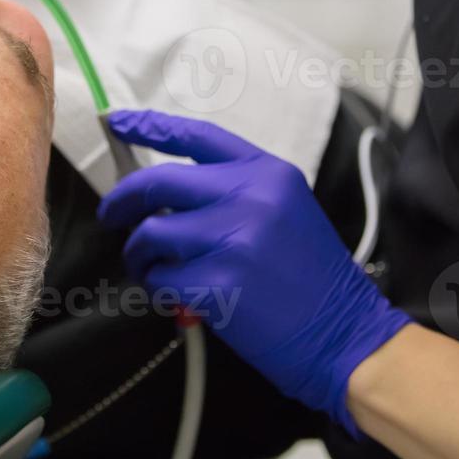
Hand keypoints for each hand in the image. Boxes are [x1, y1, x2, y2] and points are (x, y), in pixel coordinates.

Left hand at [97, 110, 410, 435]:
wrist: (345, 334)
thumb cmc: (311, 278)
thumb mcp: (284, 211)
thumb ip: (232, 192)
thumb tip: (163, 193)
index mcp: (268, 173)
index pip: (197, 137)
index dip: (150, 126)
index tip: (117, 123)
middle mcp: (250, 197)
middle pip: (158, 182)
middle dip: (123, 201)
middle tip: (113, 217)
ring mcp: (234, 240)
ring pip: (151, 234)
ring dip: (139, 255)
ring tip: (151, 269)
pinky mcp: (220, 284)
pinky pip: (161, 278)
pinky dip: (158, 289)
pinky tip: (176, 297)